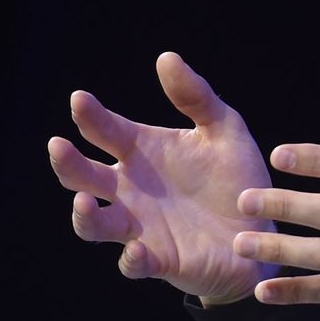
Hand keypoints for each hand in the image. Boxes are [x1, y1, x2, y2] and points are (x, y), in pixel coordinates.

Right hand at [48, 52, 276, 301]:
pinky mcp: (159, 259)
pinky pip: (134, 263)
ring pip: (94, 224)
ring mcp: (139, 226)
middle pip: (83, 176)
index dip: (89, 116)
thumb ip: (196, 97)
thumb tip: (165, 57)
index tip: (80, 100)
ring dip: (84, 215)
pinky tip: (136, 248)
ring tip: (84, 201)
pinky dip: (131, 258)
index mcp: (142, 152)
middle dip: (67, 162)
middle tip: (58, 146)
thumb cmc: (237, 177)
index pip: (105, 131)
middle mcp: (130, 189)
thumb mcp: (225, 130)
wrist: (262, 230)